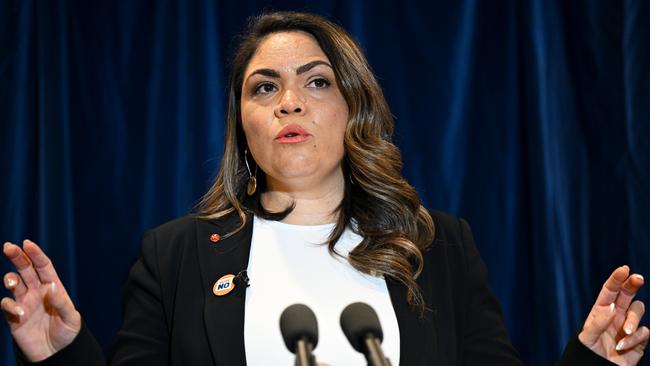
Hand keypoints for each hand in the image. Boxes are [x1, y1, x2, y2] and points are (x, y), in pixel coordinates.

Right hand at [2, 240, 80, 361]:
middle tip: (8, 246)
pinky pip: (7, 305)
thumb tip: (51, 286)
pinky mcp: (14, 316)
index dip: (35, 254)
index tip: (27, 243)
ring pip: (13, 283)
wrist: (56, 353)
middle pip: (25, 269)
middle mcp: (37, 291)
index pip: (43, 266)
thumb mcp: (70, 317)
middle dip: (17, 256)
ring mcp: (24, 302)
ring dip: (9, 279)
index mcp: (53, 287)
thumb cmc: (67, 332)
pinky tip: (20, 314)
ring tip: (12, 283)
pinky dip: (10, 306)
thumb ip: (61, 302)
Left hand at [579, 265, 648, 364]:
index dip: (617, 278)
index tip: (624, 269)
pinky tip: (623, 347)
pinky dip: (635, 339)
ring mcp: (628, 326)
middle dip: (633, 283)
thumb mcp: (587, 337)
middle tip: (638, 278)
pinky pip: (644, 332)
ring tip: (625, 332)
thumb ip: (598, 322)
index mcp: (601, 310)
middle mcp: (616, 315)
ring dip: (633, 319)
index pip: (610, 290)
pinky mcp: (639, 339)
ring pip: (638, 310)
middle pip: (627, 293)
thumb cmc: (588, 353)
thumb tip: (612, 307)